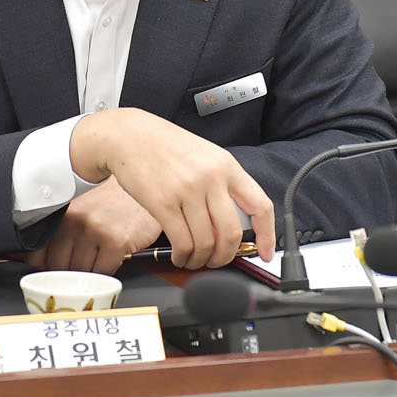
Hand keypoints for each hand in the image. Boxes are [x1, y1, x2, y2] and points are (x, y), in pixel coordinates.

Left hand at [23, 178, 160, 273]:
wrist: (145, 181)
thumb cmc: (111, 198)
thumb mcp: (79, 207)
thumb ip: (58, 230)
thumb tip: (27, 258)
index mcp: (61, 214)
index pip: (37, 255)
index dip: (47, 267)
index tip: (55, 268)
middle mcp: (75, 221)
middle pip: (60, 268)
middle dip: (70, 272)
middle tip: (83, 262)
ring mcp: (95, 230)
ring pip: (82, 273)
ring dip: (91, 272)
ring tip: (100, 255)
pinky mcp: (115, 241)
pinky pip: (103, 272)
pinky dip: (108, 270)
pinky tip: (113, 255)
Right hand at [70, 108, 275, 268]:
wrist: (128, 135)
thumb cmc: (164, 146)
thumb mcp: (204, 155)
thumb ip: (221, 183)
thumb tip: (234, 221)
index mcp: (226, 165)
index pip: (260, 205)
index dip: (267, 235)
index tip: (265, 252)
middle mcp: (211, 178)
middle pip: (232, 232)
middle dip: (226, 256)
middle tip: (218, 261)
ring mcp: (187, 191)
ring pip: (207, 242)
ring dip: (202, 260)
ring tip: (194, 259)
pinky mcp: (163, 204)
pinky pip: (183, 242)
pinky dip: (184, 256)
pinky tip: (180, 255)